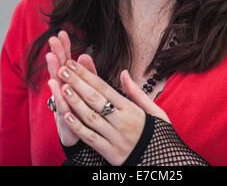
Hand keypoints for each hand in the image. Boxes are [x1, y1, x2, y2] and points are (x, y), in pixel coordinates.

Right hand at [46, 31, 96, 145]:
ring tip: (51, 56)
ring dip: (53, 69)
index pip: (67, 61)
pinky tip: (54, 83)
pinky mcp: (64, 117)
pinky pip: (61, 103)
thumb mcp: (87, 88)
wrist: (80, 135)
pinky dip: (57, 93)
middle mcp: (63, 90)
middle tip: (52, 38)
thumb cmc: (83, 108)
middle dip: (56, 53)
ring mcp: (62, 102)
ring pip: (57, 84)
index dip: (65, 47)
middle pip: (59, 68)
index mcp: (70, 82)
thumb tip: (84, 54)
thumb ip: (87, 72)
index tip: (62, 32)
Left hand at [56, 58, 170, 165]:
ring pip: (91, 117)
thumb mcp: (154, 110)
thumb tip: (123, 73)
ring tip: (62, 87)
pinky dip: (78, 127)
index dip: (87, 75)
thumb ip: (136, 92)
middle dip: (77, 82)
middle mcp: (122, 121)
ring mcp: (115, 137)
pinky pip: (91, 138)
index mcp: (131, 109)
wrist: (164, 163)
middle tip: (62, 69)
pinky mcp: (110, 153)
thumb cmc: (156, 134)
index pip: (104, 88)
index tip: (73, 64)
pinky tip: (66, 116)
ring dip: (75, 102)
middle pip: (95, 99)